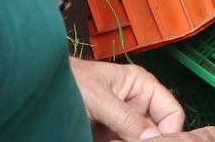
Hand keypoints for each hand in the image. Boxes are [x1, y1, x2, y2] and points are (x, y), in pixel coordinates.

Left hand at [69, 57, 214, 141]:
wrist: (43, 90)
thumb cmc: (69, 79)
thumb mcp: (99, 97)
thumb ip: (126, 116)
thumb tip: (151, 136)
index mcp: (142, 85)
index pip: (171, 111)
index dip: (168, 129)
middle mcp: (137, 102)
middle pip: (158, 128)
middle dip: (147, 139)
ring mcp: (125, 120)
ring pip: (142, 140)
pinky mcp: (112, 135)